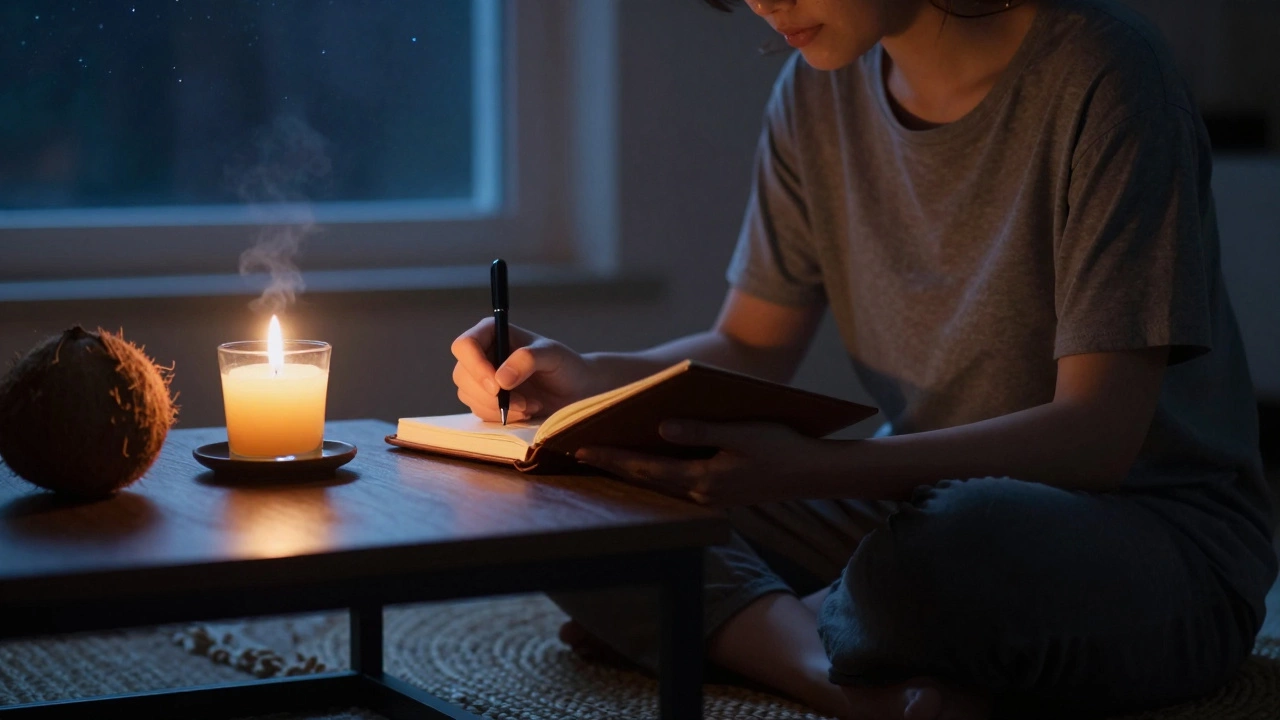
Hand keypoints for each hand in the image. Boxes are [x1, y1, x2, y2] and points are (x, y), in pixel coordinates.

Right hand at [450, 318, 598, 422]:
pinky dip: (503, 416)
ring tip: (531, 405)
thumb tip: (500, 379)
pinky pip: (480, 412)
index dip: (475, 366)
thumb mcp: (552, 355)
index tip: (497, 386)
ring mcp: (481, 378)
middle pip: (462, 375)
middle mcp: (482, 354)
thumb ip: (528, 360)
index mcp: (491, 332)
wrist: (575, 389)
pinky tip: (527, 410)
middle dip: (491, 395)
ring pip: (469, 396)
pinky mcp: (486, 400)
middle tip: (523, 402)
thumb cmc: (565, 365)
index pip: (465, 345)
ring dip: (500, 408)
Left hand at [575, 420, 828, 506]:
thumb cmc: (782, 446)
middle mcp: (701, 494)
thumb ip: (700, 432)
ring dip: (630, 471)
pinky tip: (643, 461)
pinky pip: (675, 484)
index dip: (612, 458)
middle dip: (612, 465)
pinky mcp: (718, 495)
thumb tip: (661, 428)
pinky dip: (653, 473)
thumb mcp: (742, 432)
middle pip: (645, 480)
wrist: (814, 474)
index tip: (582, 448)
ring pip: (658, 484)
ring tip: (601, 454)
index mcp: (704, 479)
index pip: (646, 468)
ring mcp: (709, 498)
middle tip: (577, 451)